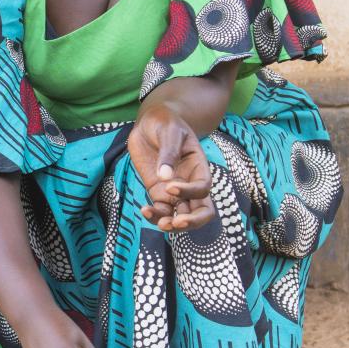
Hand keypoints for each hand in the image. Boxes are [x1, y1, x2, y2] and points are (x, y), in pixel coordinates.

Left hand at [128, 105, 216, 231]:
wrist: (150, 123)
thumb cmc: (165, 123)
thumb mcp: (169, 131)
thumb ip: (168, 152)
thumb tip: (164, 176)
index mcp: (199, 167)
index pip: (203, 187)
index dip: (189, 192)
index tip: (169, 186)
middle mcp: (190, 182)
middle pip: (202, 211)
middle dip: (192, 221)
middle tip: (176, 222)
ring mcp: (174, 190)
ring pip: (181, 216)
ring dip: (172, 224)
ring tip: (159, 223)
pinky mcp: (158, 192)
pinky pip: (161, 211)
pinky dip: (155, 216)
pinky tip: (144, 210)